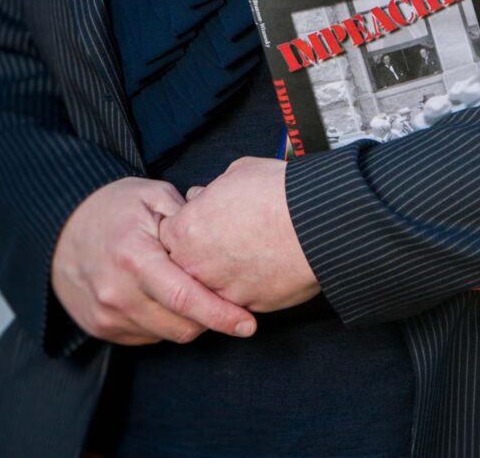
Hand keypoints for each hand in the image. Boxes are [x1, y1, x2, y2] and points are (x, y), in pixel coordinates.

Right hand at [50, 177, 257, 344]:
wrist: (60, 229)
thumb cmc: (113, 207)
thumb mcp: (152, 195)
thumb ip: (188, 219)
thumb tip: (222, 240)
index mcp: (134, 256)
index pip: (184, 297)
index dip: (221, 314)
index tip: (248, 322)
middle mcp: (118, 292)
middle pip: (181, 324)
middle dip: (211, 318)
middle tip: (229, 301)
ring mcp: (106, 315)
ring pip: (167, 334)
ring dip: (188, 321)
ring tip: (194, 291)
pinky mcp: (101, 328)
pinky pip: (147, 336)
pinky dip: (164, 322)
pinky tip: (166, 297)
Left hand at [158, 157, 320, 312]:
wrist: (311, 222)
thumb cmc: (275, 193)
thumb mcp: (235, 173)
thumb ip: (210, 192)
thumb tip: (205, 197)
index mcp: (186, 230)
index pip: (168, 236)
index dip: (187, 228)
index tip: (201, 225)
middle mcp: (196, 266)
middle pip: (185, 266)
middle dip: (200, 256)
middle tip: (224, 242)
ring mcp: (221, 290)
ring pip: (210, 288)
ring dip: (223, 275)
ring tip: (247, 256)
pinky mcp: (247, 307)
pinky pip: (238, 300)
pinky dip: (247, 288)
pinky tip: (263, 269)